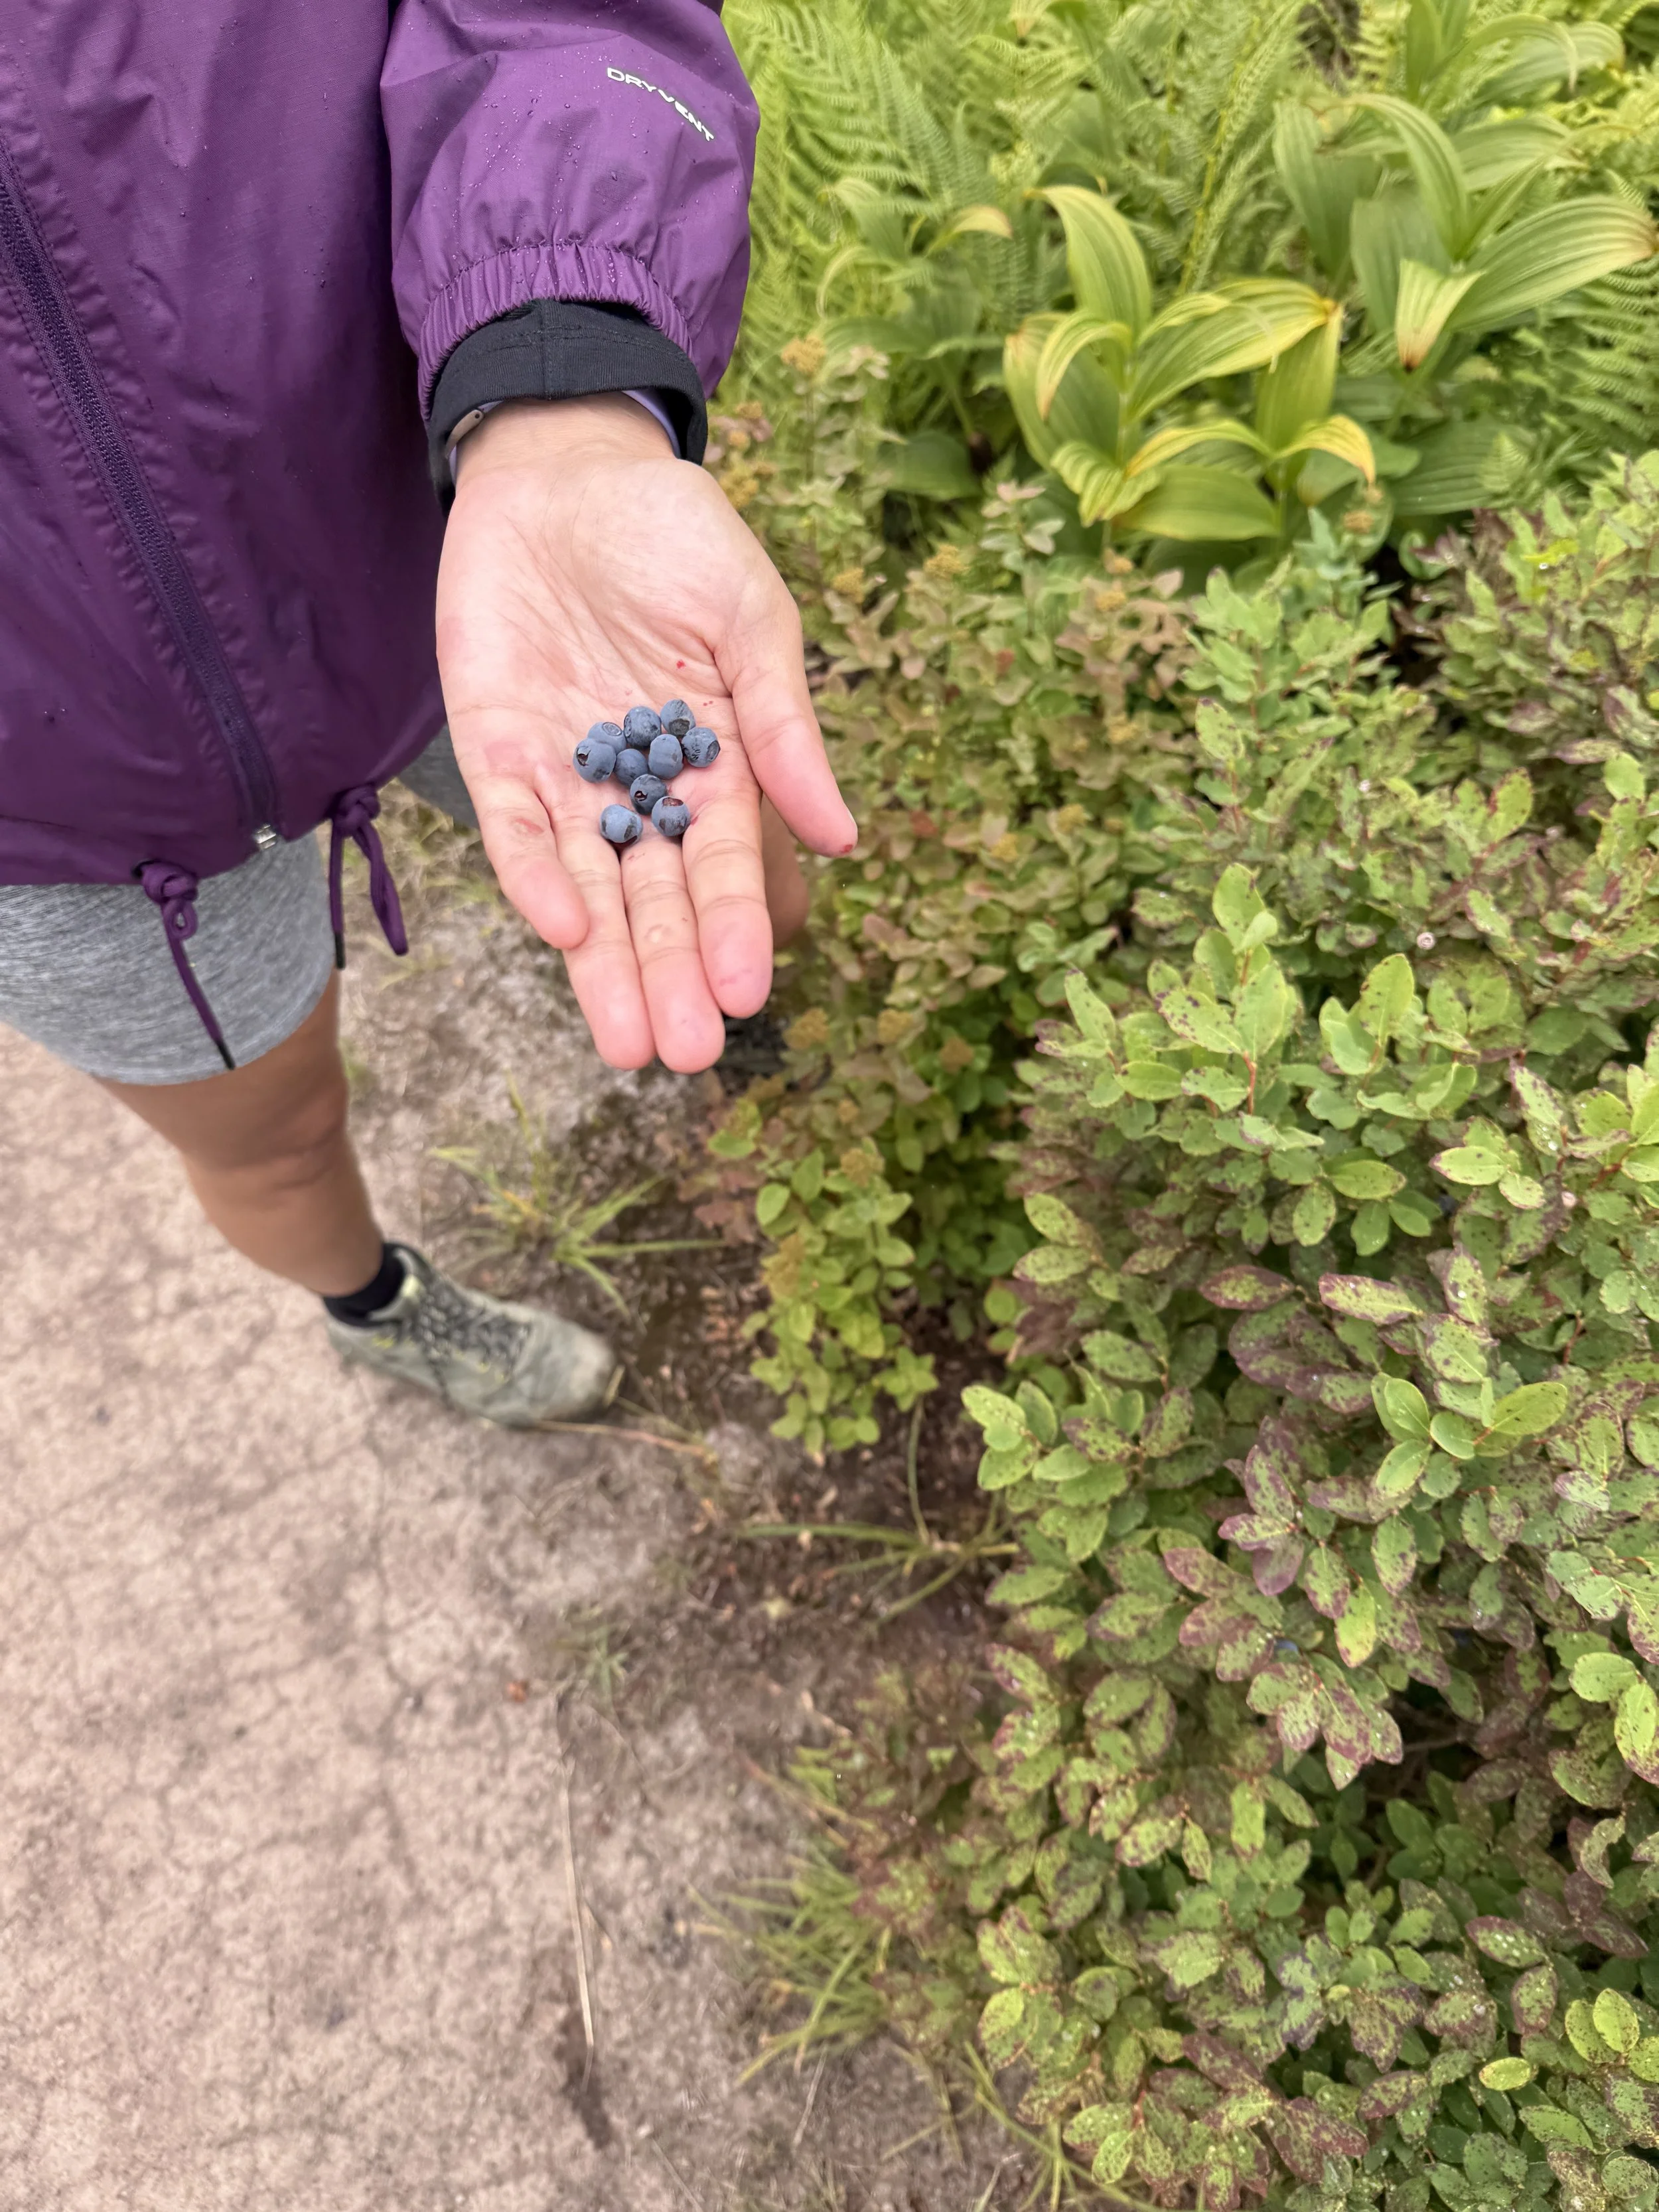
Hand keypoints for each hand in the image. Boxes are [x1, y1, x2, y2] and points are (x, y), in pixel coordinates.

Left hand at [435, 394, 855, 1072]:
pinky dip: (534, 876)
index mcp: (714, 765)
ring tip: (628, 1044)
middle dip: (670, 976)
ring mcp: (565, 776)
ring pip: (586, 891)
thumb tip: (844, 838)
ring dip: (603, 968)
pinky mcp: (494, 751)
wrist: (564, 467)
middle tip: (685, 1054)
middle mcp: (640, 790)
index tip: (750, 993)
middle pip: (656, 902)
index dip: (736, 928)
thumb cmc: (676, 536)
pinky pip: (513, 829)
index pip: (726, 866)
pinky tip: (561, 930)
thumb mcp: (750, 619)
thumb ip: (783, 728)